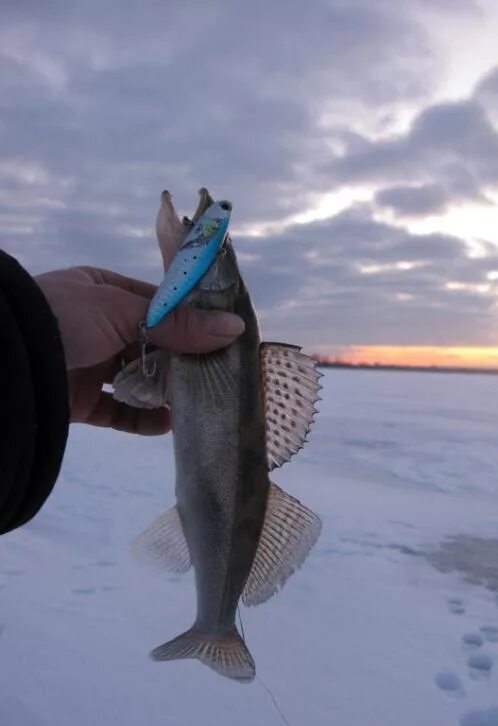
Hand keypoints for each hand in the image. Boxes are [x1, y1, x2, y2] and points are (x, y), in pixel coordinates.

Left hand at [35, 266, 243, 433]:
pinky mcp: (80, 401)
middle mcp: (96, 326)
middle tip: (216, 372)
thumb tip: (236, 327)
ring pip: (136, 379)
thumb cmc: (65, 318)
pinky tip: (167, 424)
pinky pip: (118, 412)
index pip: (156, 303)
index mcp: (101, 291)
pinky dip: (141, 419)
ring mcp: (88, 364)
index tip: (222, 334)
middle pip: (151, 343)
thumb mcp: (124, 311)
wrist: (6, 362)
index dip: (188, 318)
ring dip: (164, 391)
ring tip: (197, 401)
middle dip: (181, 359)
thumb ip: (178, 325)